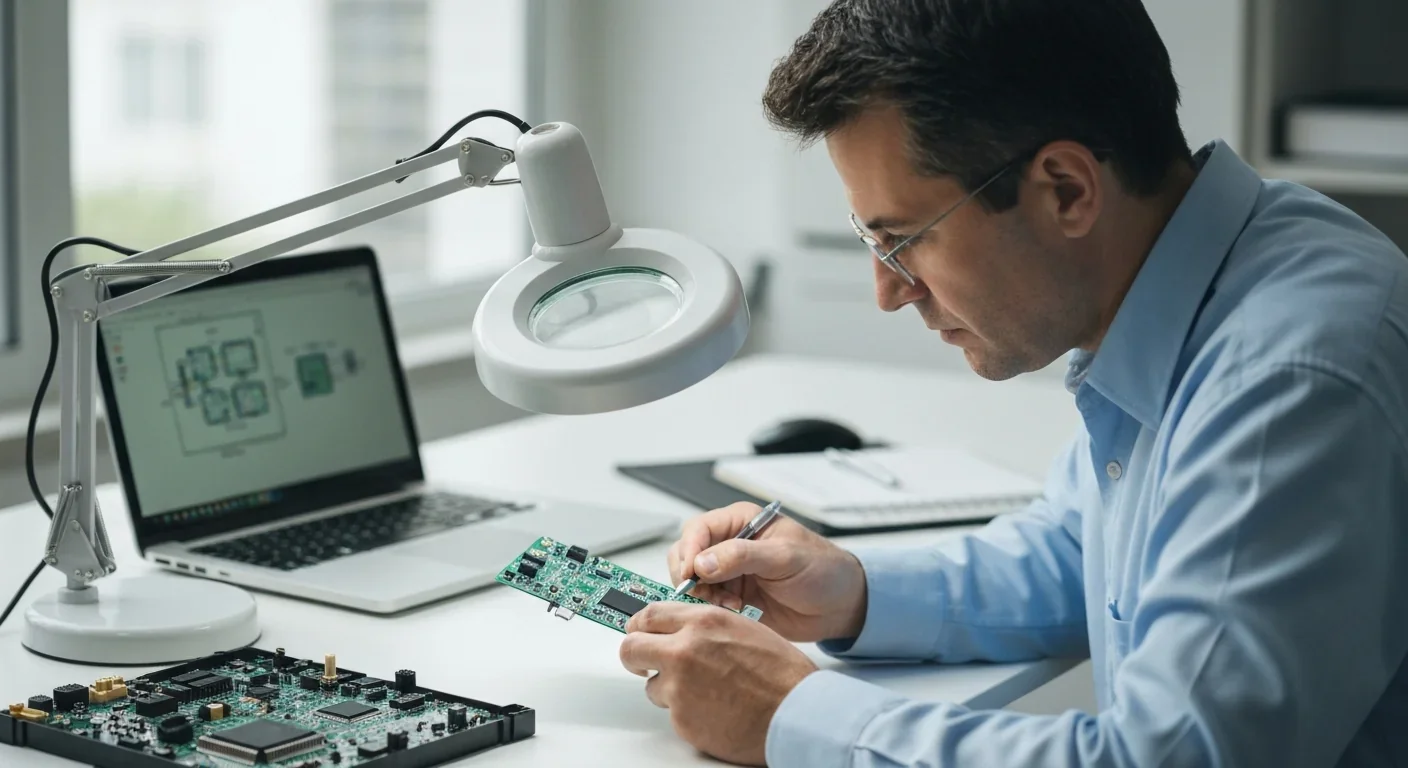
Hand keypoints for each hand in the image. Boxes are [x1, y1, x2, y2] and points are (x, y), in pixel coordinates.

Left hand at [620, 601, 818, 765]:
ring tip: (703, 692)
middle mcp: (685, 650)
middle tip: (645, 663)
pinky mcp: (682, 719)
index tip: (640, 632)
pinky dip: (688, 712)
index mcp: (702, 623)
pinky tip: (714, 709)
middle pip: (631, 648)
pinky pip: (673, 712)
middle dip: (636, 656)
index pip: (649, 615)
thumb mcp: (742, 628)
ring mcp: (680, 687)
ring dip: (668, 688)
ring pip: (652, 685)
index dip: (640, 626)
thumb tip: (681, 629)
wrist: (796, 711)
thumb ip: (705, 626)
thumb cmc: (781, 673)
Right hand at [668, 502, 867, 642]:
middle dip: (690, 576)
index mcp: (741, 522)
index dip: (689, 550)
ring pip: (692, 582)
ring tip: (732, 606)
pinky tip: (736, 613)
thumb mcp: (785, 557)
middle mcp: (730, 544)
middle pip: (686, 554)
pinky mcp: (732, 598)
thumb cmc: (822, 570)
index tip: (690, 574)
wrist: (840, 606)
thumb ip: (742, 556)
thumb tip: (702, 562)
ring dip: (703, 596)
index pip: (698, 529)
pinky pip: (706, 603)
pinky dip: (712, 610)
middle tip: (708, 595)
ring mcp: (729, 573)